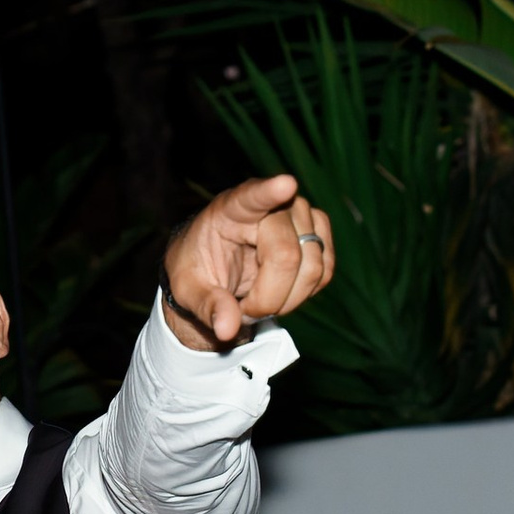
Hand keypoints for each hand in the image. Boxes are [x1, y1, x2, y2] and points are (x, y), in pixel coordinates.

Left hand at [163, 170, 334, 345]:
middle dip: (268, 298)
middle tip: (243, 309)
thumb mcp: (188, 290)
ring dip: (286, 299)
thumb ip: (207, 306)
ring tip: (257, 300)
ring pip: (313, 268)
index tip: (285, 184)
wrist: (214, 268)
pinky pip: (325, 273)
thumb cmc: (197, 271)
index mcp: (232, 209)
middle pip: (287, 256)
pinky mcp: (320, 233)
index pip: (253, 197)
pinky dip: (303, 294)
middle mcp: (274, 204)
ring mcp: (302, 215)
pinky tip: (280, 293)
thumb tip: (227, 329)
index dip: (271, 191)